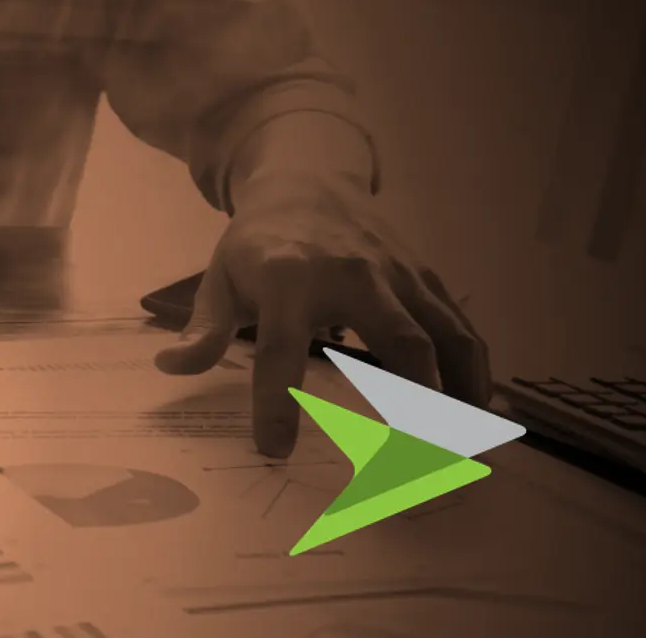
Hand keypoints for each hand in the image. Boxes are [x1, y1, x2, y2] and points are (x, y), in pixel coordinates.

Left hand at [153, 172, 489, 457]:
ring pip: (446, 337)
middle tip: (419, 466)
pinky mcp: (425, 277)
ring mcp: (398, 274)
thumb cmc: (258, 242)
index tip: (274, 449)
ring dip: (461, 396)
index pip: (281, 349)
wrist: (306, 179)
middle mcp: (353, 275)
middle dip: (417, 406)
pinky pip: (459, 327)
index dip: (277, 401)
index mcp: (288, 279)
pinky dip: (475, 372)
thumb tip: (169, 367)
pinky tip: (476, 414)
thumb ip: (204, 329)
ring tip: (465, 452)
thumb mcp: (219, 278)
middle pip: (400, 343)